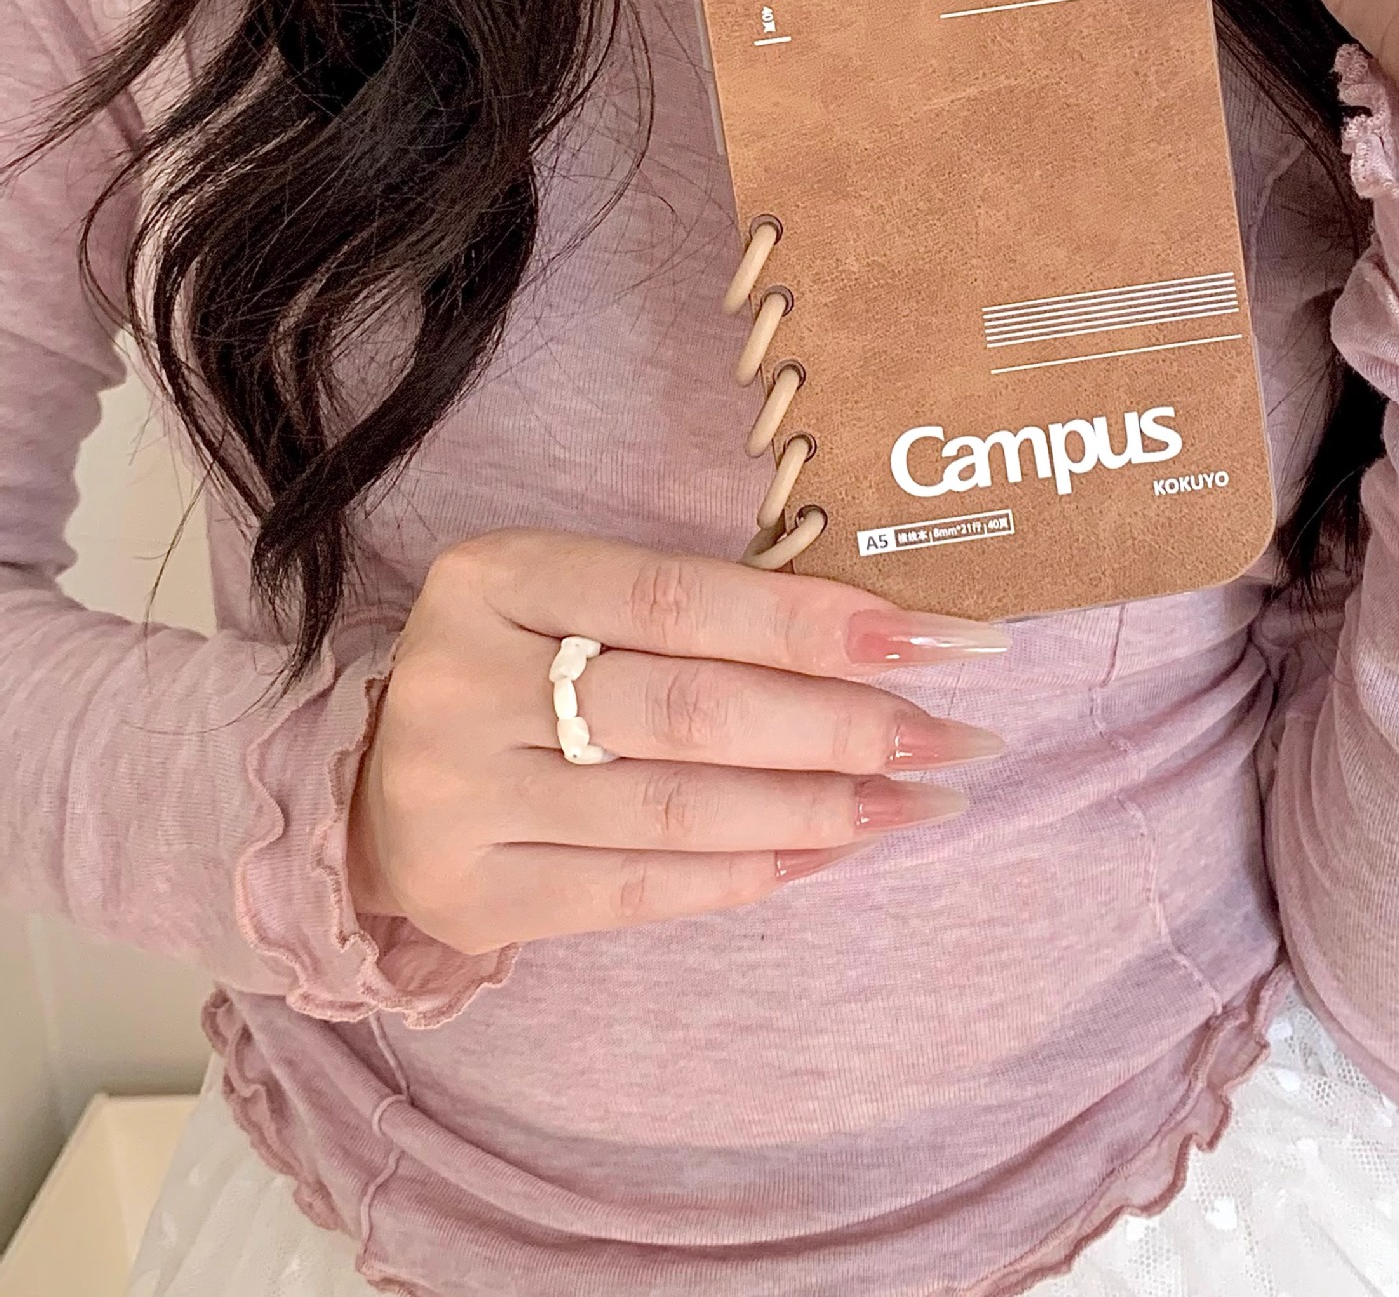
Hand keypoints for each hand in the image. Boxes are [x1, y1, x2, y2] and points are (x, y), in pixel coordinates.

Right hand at [347, 530, 1008, 954]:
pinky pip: (642, 890)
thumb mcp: (573, 601)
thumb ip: (693, 613)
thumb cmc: (517, 670)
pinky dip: (753, 869)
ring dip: (824, 807)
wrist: (368, 779)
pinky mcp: (471, 895)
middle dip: (847, 724)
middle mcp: (462, 682)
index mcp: (495, 575)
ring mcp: (455, 797)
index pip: (683, 597)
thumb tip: (880, 638)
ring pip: (678, 808)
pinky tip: (832, 850)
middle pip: (691, 709)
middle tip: (957, 734)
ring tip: (922, 799)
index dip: (821, 621)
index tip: (945, 640)